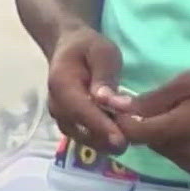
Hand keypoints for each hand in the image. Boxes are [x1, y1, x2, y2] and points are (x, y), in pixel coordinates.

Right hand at [44, 24, 128, 153]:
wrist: (69, 47)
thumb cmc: (89, 47)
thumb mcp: (102, 52)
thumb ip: (105, 76)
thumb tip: (108, 102)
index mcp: (61, 83)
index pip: (79, 110)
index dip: (100, 127)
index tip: (121, 141)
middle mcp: (56, 104)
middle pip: (79, 130)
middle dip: (105, 140)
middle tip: (133, 142)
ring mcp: (60, 115)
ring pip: (81, 138)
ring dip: (104, 143)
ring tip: (129, 139)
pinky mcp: (68, 122)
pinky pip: (84, 137)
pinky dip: (101, 141)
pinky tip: (119, 137)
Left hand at [119, 66, 189, 175]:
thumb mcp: (186, 83)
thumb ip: (151, 99)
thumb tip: (117, 106)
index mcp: (183, 131)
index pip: (135, 133)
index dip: (122, 119)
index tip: (121, 101)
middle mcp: (187, 155)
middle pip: (145, 141)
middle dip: (142, 122)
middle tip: (157, 100)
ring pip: (157, 147)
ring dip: (157, 130)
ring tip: (177, 109)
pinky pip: (172, 153)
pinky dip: (170, 139)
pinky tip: (186, 122)